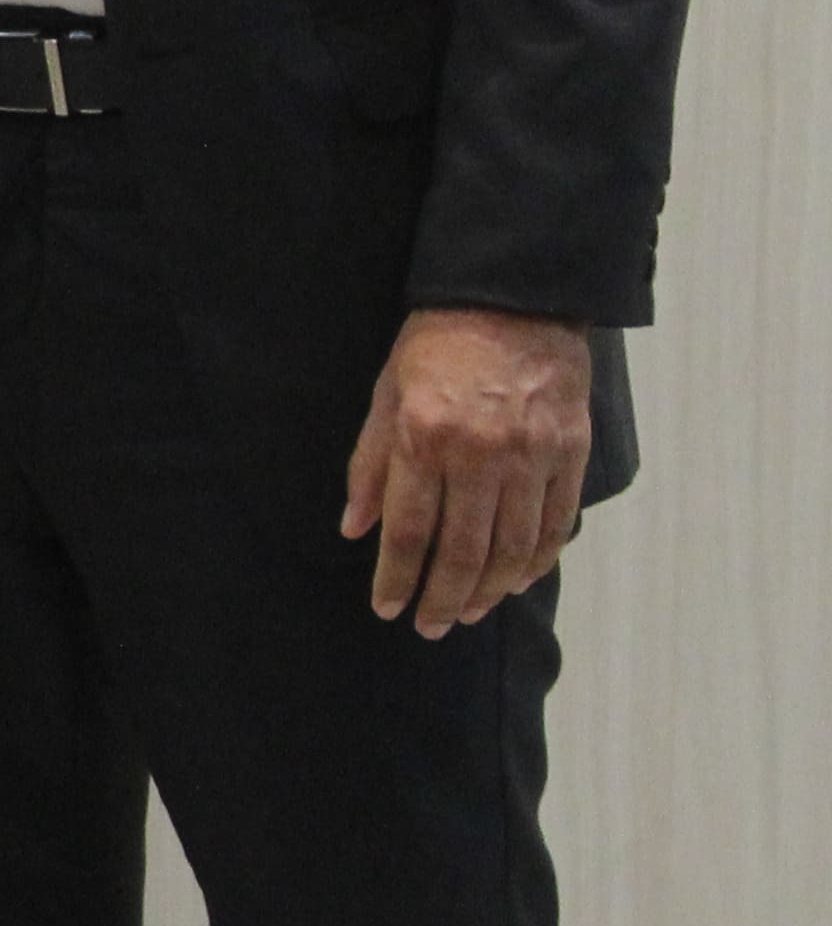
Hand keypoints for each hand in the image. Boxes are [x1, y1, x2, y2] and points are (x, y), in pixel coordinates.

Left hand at [342, 306, 589, 635]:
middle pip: (463, 550)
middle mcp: (481, 453)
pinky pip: (554, 523)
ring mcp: (532, 456)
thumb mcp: (385, 396)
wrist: (514, 299)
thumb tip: (354, 529)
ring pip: (513, 547)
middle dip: (442, 597)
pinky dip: (536, 560)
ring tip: (468, 611)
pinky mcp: (570, 453)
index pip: (410, 530)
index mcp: (426, 437)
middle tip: (430, 627)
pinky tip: (516, 580)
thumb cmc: (436, 345)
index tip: (387, 609)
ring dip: (489, 589)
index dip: (397, 578)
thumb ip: (371, 466)